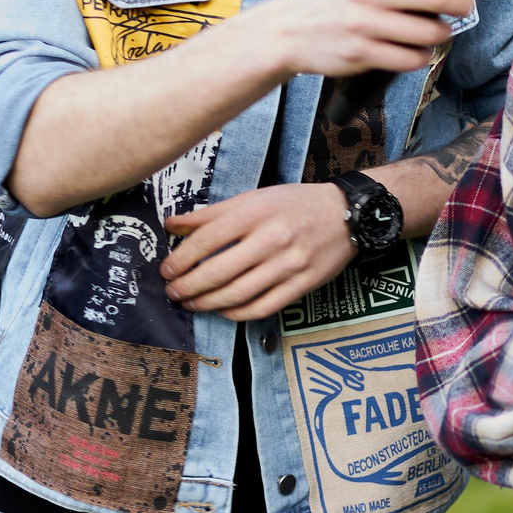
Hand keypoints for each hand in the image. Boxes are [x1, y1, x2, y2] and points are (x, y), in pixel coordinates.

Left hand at [161, 184, 358, 321]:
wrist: (345, 215)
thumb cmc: (294, 204)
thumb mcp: (253, 198)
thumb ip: (212, 214)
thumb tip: (172, 225)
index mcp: (255, 212)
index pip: (207, 240)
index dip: (181, 259)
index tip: (166, 269)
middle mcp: (271, 239)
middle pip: (218, 271)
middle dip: (188, 287)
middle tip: (173, 292)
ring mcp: (288, 265)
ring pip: (237, 294)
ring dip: (207, 304)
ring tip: (191, 303)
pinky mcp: (302, 285)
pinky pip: (263, 307)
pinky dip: (237, 314)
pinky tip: (223, 311)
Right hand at [261, 0, 477, 79]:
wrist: (288, 30)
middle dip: (459, 3)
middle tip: (465, 6)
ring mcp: (364, 24)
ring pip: (427, 32)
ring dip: (441, 33)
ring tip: (439, 31)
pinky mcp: (361, 53)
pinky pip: (409, 58)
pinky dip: (421, 56)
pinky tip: (418, 51)